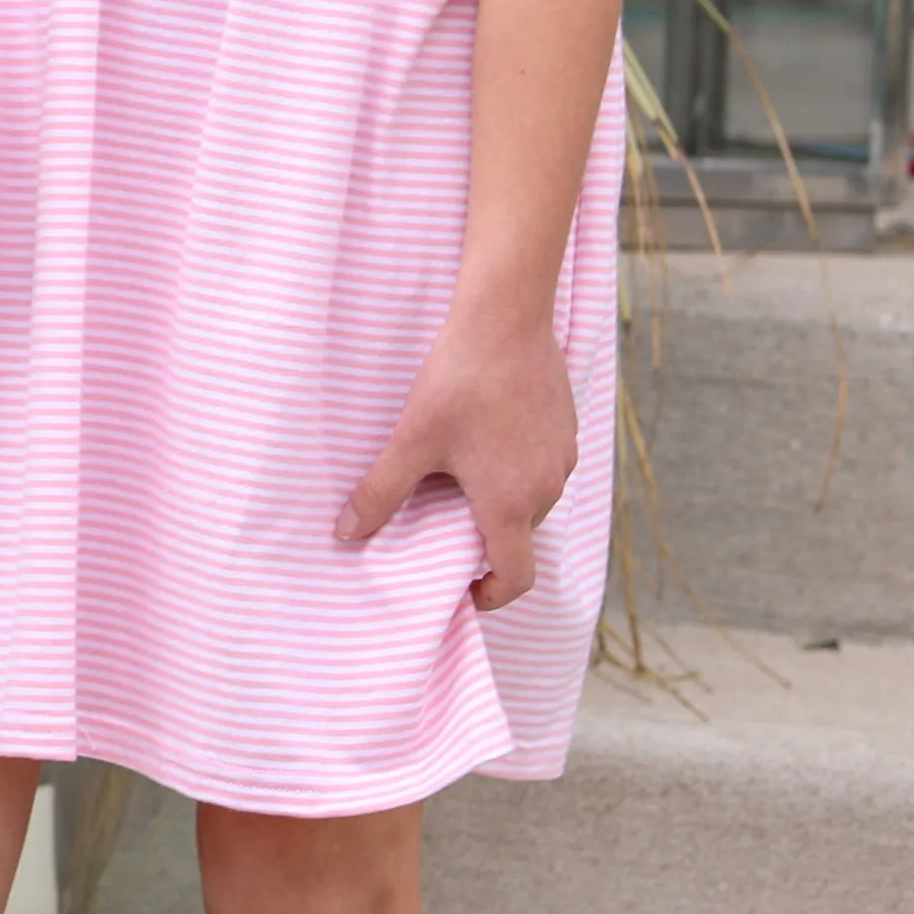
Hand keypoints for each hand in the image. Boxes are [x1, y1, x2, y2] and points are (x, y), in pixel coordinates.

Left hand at [337, 307, 578, 608]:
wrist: (508, 319)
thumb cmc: (459, 380)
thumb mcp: (412, 439)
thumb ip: (380, 491)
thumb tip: (346, 532)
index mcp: (512, 503)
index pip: (516, 577)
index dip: (492, 594)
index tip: (465, 589)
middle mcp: (547, 489)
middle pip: (520, 537)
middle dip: (484, 539)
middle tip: (443, 519)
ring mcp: (563, 459)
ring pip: (532, 501)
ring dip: (501, 501)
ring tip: (459, 475)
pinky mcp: (567, 431)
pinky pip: (543, 468)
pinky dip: (517, 470)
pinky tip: (484, 438)